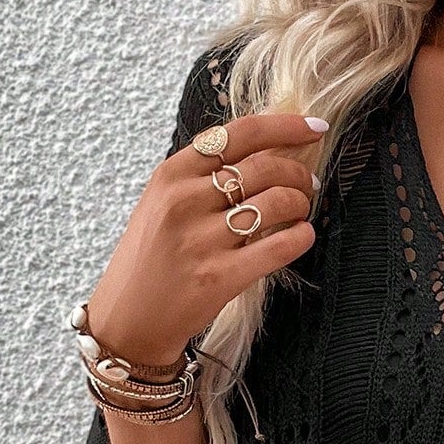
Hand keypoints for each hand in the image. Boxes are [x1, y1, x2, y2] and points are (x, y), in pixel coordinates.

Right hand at [85, 111, 326, 369]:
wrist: (129, 317)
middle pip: (264, 167)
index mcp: (172, 173)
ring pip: (276, 203)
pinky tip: (303, 235)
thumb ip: (204, 175)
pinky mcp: (219, 277)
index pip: (239, 133)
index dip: (285, 126)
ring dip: (301, 203)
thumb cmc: (152, 257)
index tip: (314, 128)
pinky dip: (300, 237)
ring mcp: (201, 240)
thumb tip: (267, 150)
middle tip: (309, 184)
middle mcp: (184, 201)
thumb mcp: (163, 201)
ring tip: (302, 210)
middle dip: (298, 173)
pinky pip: (278, 248)